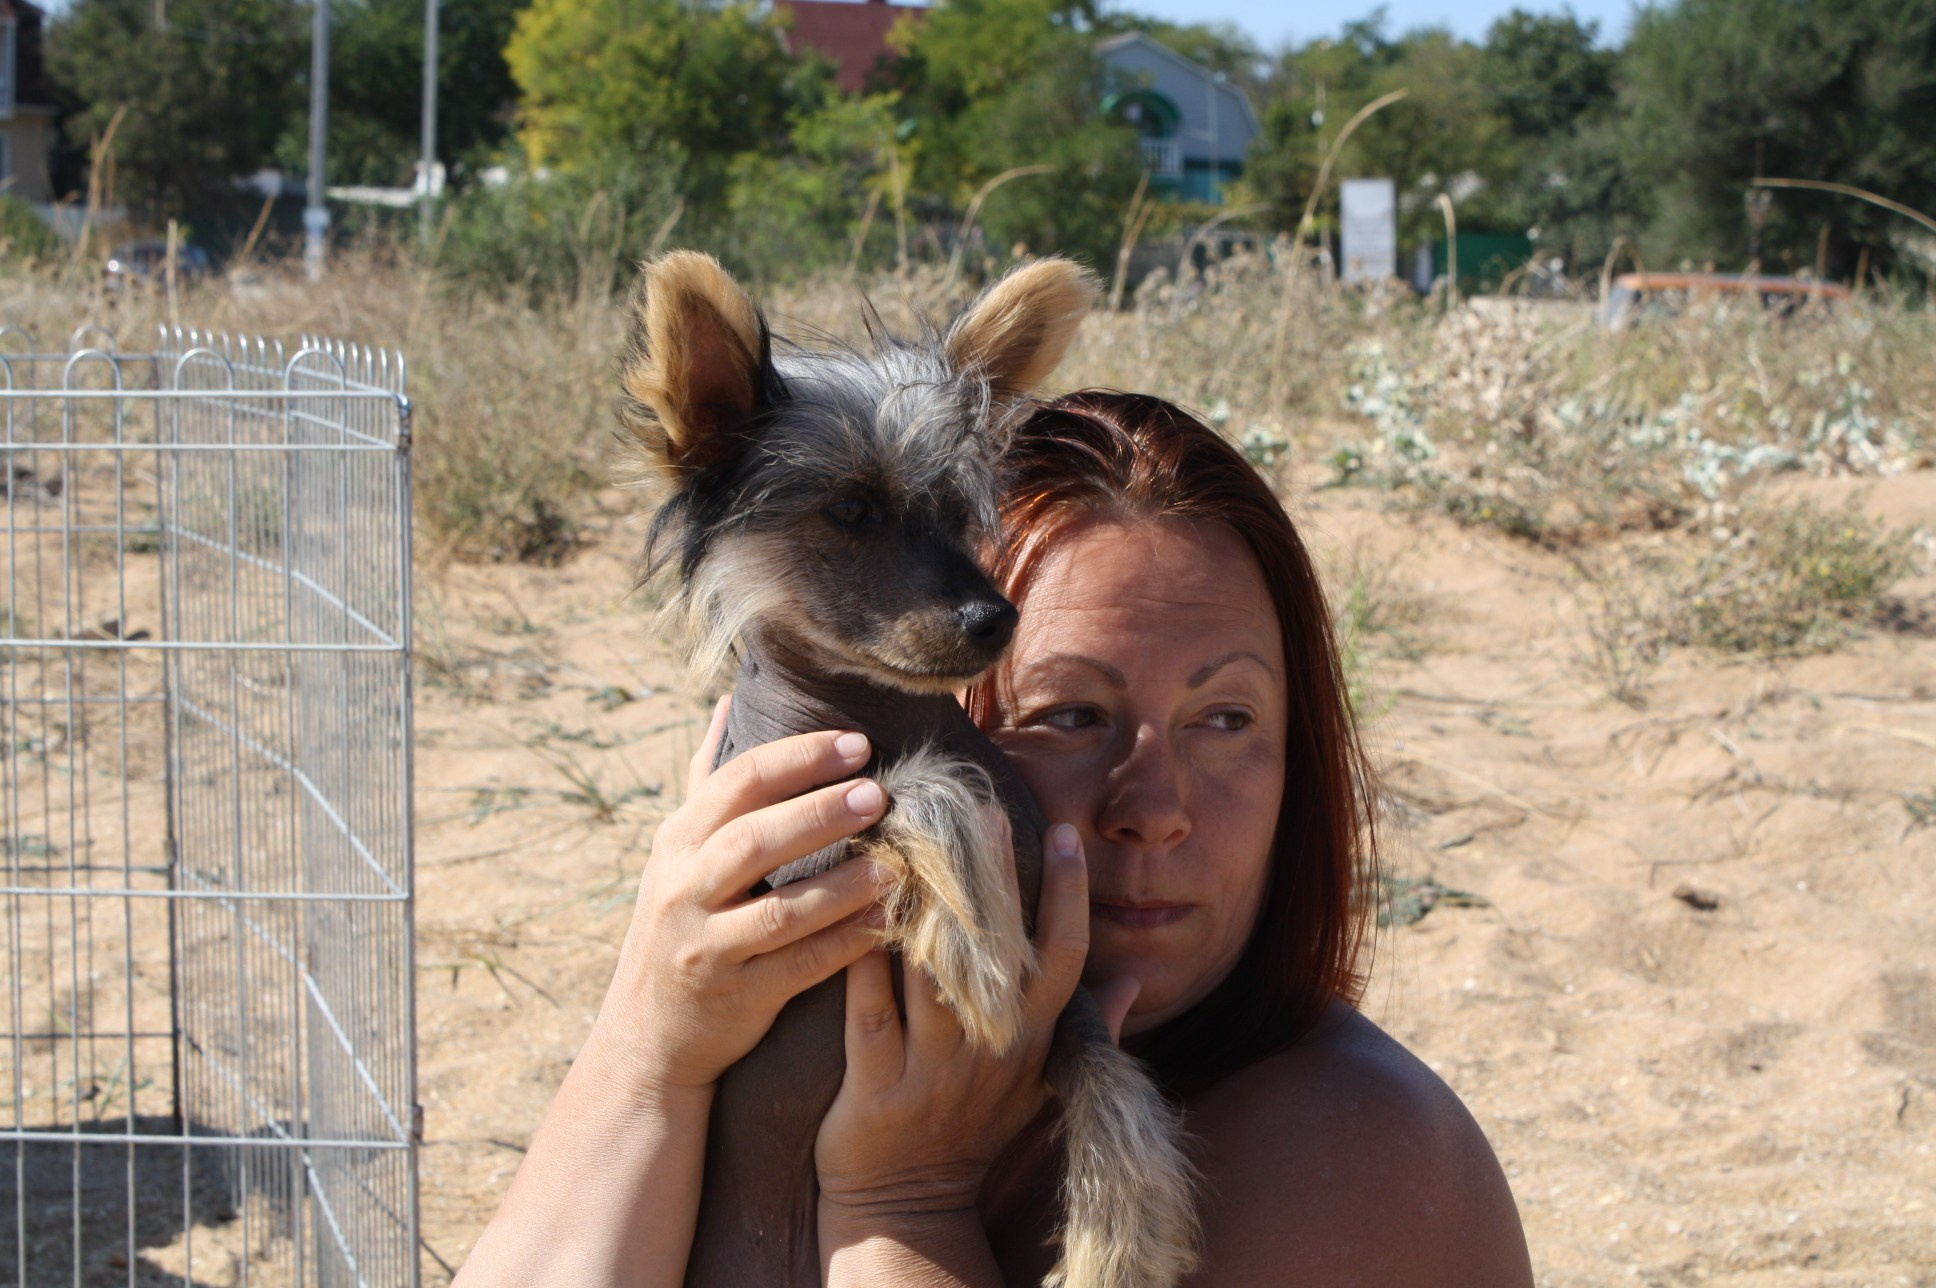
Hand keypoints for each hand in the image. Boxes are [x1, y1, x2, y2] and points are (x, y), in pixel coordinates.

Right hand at [597, 696, 893, 1093]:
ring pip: (779, 910)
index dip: (798, 758)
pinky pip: (799, 966)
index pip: (737, 782)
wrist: (648, 1035)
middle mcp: (683, 889)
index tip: (857, 742)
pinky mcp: (736, 996)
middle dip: (819, 812)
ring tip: (895, 861)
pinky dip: (845, 943)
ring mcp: (706, 946)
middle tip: (880, 793)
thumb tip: (727, 703)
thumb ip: (707, 781)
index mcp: (677, 842)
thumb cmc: (680, 925)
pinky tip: (888, 922)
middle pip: (754, 840)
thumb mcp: (676, 853)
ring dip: (842, 884)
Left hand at [814, 822, 1096, 1217]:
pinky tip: (854, 910)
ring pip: (931, 973)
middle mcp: (991, 1050)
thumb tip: (1135, 978)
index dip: (1068, 892)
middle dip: (994, 877)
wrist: (907, 1205)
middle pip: (999, 951)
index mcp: (1033, 1041)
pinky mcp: (876, 1088)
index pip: (1065, 955)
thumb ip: (1088, 1030)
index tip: (1061, 830)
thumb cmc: (973, 1132)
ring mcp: (934, 1070)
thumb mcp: (1041, 1086)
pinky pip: (868, 1012)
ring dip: (921, 906)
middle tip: (982, 809)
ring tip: (908, 842)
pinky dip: (862, 960)